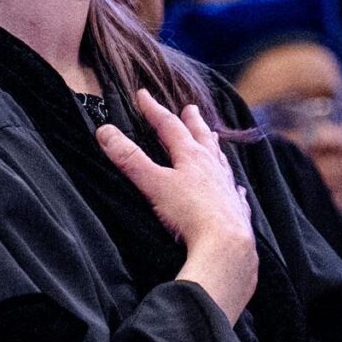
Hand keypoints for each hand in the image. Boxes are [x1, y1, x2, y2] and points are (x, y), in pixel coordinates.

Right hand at [95, 89, 257, 321]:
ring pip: (220, 161)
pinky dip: (232, 186)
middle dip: (192, 122)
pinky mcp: (236, 212)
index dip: (154, 110)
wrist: (227, 246)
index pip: (169, 126)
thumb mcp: (154, 184)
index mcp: (191, 157)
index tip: (143, 95)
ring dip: (214, 147)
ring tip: (214, 138)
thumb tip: (104, 131)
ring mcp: (227, 189)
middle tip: (191, 108)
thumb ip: (130, 159)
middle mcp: (212, 168)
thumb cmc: (190, 214)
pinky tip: (235, 188)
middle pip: (201, 138)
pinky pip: (235, 194)